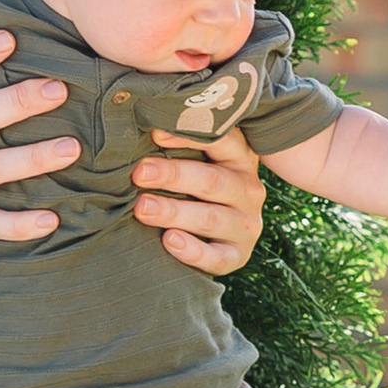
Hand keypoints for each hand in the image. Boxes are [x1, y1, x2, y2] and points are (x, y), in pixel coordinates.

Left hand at [129, 123, 268, 276]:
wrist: (214, 236)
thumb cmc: (194, 188)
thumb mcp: (197, 162)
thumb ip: (179, 147)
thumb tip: (143, 130)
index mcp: (240, 159)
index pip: (222, 140)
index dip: (189, 136)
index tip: (155, 133)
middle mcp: (248, 190)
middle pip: (212, 181)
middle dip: (173, 176)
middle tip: (139, 174)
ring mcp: (245, 225)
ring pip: (211, 218)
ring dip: (174, 212)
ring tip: (142, 208)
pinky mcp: (238, 255)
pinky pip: (217, 257)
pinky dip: (193, 251)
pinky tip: (169, 241)